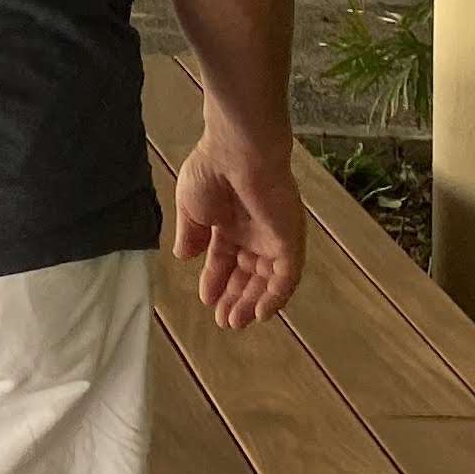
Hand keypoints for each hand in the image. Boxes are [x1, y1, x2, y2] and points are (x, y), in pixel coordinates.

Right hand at [169, 127, 305, 328]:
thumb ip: (191, 235)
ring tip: (236, 321)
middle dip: (235, 297)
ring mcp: (274, 236)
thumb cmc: (211, 172)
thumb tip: (183, 257)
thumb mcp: (190, 207)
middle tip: (224, 322)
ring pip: (268, 278)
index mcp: (230, 221)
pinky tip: (260, 313)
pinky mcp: (290, 239)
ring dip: (253, 301)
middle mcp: (255, 231)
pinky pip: (287, 275)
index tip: (206, 301)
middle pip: (248, 272)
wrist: (237, 151)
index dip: (216, 280)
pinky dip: (275, 296)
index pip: (226, 258)